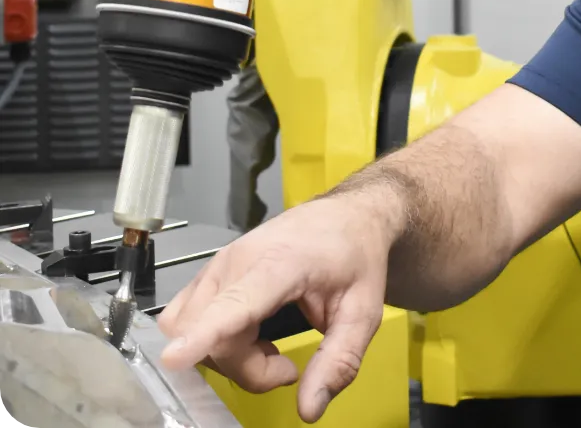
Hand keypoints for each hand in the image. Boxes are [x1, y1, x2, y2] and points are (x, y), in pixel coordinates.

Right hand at [157, 195, 395, 423]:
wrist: (346, 215)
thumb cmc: (356, 257)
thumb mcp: (363, 312)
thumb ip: (339, 361)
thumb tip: (308, 411)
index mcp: (281, 264)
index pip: (235, 302)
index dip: (204, 334)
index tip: (174, 360)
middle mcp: (238, 260)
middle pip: (210, 333)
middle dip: (244, 367)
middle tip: (287, 367)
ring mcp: (218, 264)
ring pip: (190, 329)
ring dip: (226, 355)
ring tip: (269, 350)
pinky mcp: (210, 271)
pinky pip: (188, 318)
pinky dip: (211, 339)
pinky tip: (250, 336)